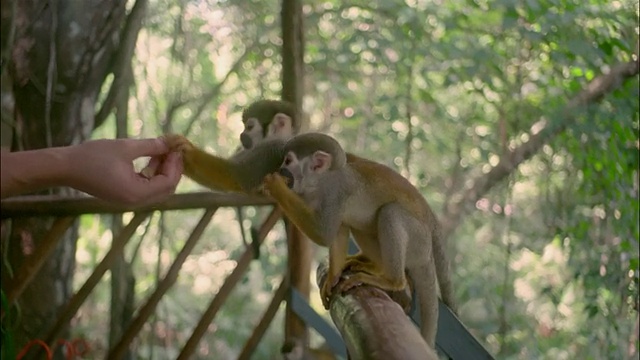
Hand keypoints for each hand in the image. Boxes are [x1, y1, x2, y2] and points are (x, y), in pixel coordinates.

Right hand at [65, 138, 182, 204]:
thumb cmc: (93, 156)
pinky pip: (144, 188)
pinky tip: (151, 159)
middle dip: (172, 170)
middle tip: (175, 151)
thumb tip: (169, 144)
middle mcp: (134, 201)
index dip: (175, 166)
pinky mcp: (122, 195)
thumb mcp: (125, 147)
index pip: (167, 183)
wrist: (64, 167)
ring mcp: (128, 200)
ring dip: (162, 171)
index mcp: (136, 193)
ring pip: (156, 189)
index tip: (178, 149)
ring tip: (163, 152)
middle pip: (165, 190)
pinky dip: (151, 175)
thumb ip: (151, 146)